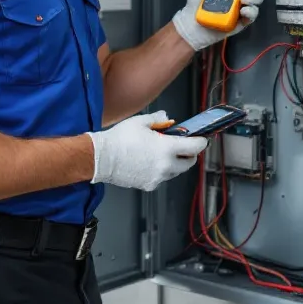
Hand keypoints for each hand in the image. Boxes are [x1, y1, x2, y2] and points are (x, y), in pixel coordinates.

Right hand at [87, 111, 207, 190]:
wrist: (101, 158)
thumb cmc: (119, 139)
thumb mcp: (140, 122)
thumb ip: (158, 120)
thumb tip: (167, 118)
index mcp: (167, 148)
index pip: (195, 147)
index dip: (200, 142)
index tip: (201, 139)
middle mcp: (165, 165)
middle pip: (189, 163)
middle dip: (189, 154)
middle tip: (184, 146)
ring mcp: (157, 177)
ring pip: (176, 172)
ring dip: (175, 163)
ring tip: (164, 153)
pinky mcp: (148, 185)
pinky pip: (162, 178)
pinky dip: (161, 171)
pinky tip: (151, 162)